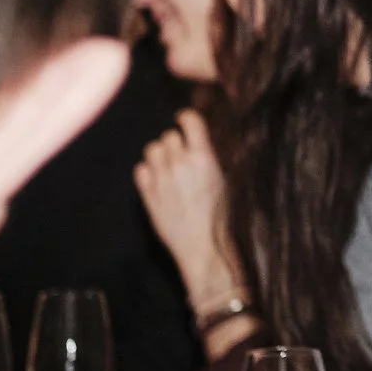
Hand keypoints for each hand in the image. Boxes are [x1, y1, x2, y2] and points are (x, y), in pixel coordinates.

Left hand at [135, 109, 243, 310]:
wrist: (205, 251)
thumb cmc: (225, 220)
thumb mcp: (231, 183)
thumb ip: (220, 160)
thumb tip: (218, 142)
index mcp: (204, 157)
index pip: (189, 119)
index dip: (188, 119)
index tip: (188, 123)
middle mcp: (179, 163)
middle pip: (169, 135)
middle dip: (176, 142)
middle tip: (184, 155)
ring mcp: (161, 179)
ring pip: (151, 149)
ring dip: (160, 154)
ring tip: (170, 167)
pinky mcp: (148, 196)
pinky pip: (140, 169)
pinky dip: (148, 171)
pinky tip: (159, 181)